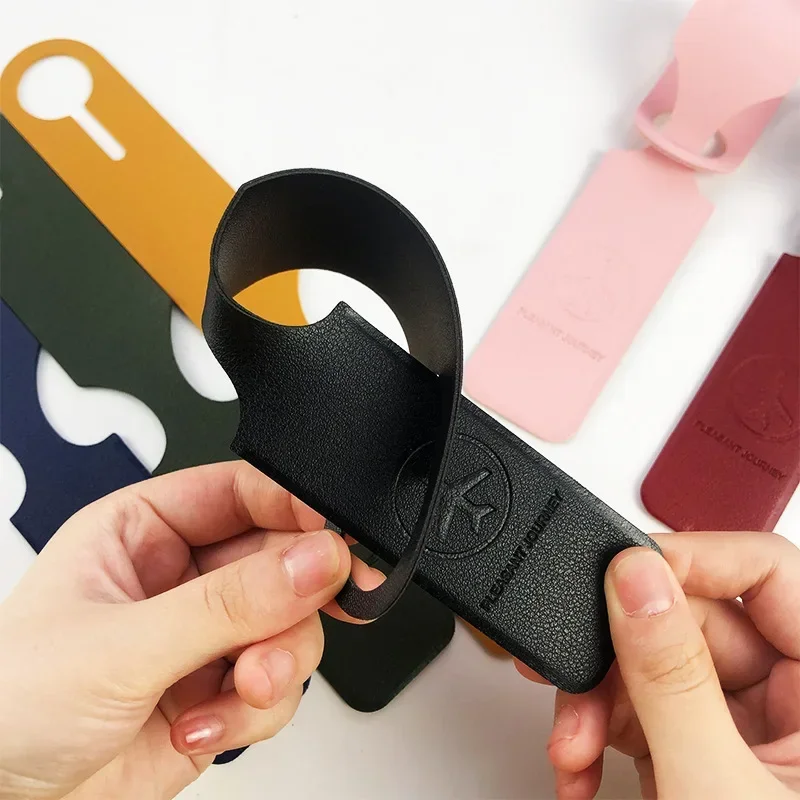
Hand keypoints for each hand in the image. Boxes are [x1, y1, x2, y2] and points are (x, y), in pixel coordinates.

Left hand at [0, 461, 381, 799]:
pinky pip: (278, 687)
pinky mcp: (218, 694)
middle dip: (294, 598)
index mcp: (145, 530)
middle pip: (281, 560)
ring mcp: (204, 638)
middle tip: (305, 616)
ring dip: (276, 663)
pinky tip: (204, 726)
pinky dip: (254, 712)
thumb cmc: (7, 707)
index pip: (242, 493)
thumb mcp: (121, 644)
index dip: (294, 506)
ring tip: (240, 688)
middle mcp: (181, 579)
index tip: (334, 535)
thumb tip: (313, 561)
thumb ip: (228, 604)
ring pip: (291, 626)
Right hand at [517, 531, 799, 798]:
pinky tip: (579, 768)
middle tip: (573, 680)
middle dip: (614, 659)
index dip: (693, 559)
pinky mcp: (697, 756)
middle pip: (688, 624)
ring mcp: (739, 731)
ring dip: (594, 705)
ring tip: (569, 747)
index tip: (620, 570)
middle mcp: (787, 704)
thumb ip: (672, 678)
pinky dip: (597, 735)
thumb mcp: (713, 786)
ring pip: (649, 667)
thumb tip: (634, 578)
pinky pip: (638, 714)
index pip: (768, 573)